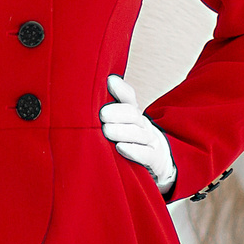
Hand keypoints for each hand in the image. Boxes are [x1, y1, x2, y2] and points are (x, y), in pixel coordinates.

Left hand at [101, 74, 174, 198]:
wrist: (158, 162)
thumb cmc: (130, 143)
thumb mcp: (119, 126)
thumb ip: (106, 113)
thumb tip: (86, 96)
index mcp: (133, 114)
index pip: (128, 97)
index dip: (120, 89)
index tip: (109, 81)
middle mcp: (142, 125)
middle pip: (133, 114)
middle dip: (118, 113)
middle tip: (102, 115)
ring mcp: (150, 141)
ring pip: (139, 133)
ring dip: (122, 131)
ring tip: (107, 131)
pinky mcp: (154, 158)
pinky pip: (146, 154)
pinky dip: (134, 151)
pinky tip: (121, 148)